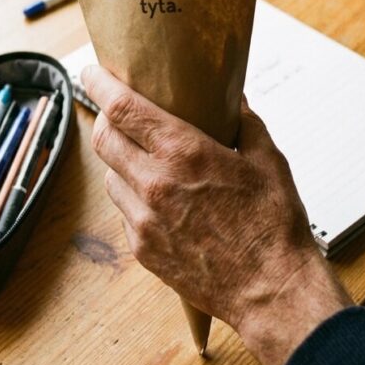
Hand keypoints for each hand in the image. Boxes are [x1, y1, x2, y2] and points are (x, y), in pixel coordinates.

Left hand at [82, 65, 350, 364]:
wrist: (272, 291)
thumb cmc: (273, 225)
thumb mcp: (267, 159)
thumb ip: (245, 122)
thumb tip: (234, 99)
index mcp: (183, 153)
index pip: (122, 108)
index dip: (99, 85)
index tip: (91, 73)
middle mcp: (155, 183)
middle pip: (103, 139)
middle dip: (104, 119)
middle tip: (116, 112)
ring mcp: (144, 219)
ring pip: (110, 176)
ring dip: (119, 160)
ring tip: (142, 156)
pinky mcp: (143, 249)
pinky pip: (124, 211)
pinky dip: (133, 197)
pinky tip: (158, 197)